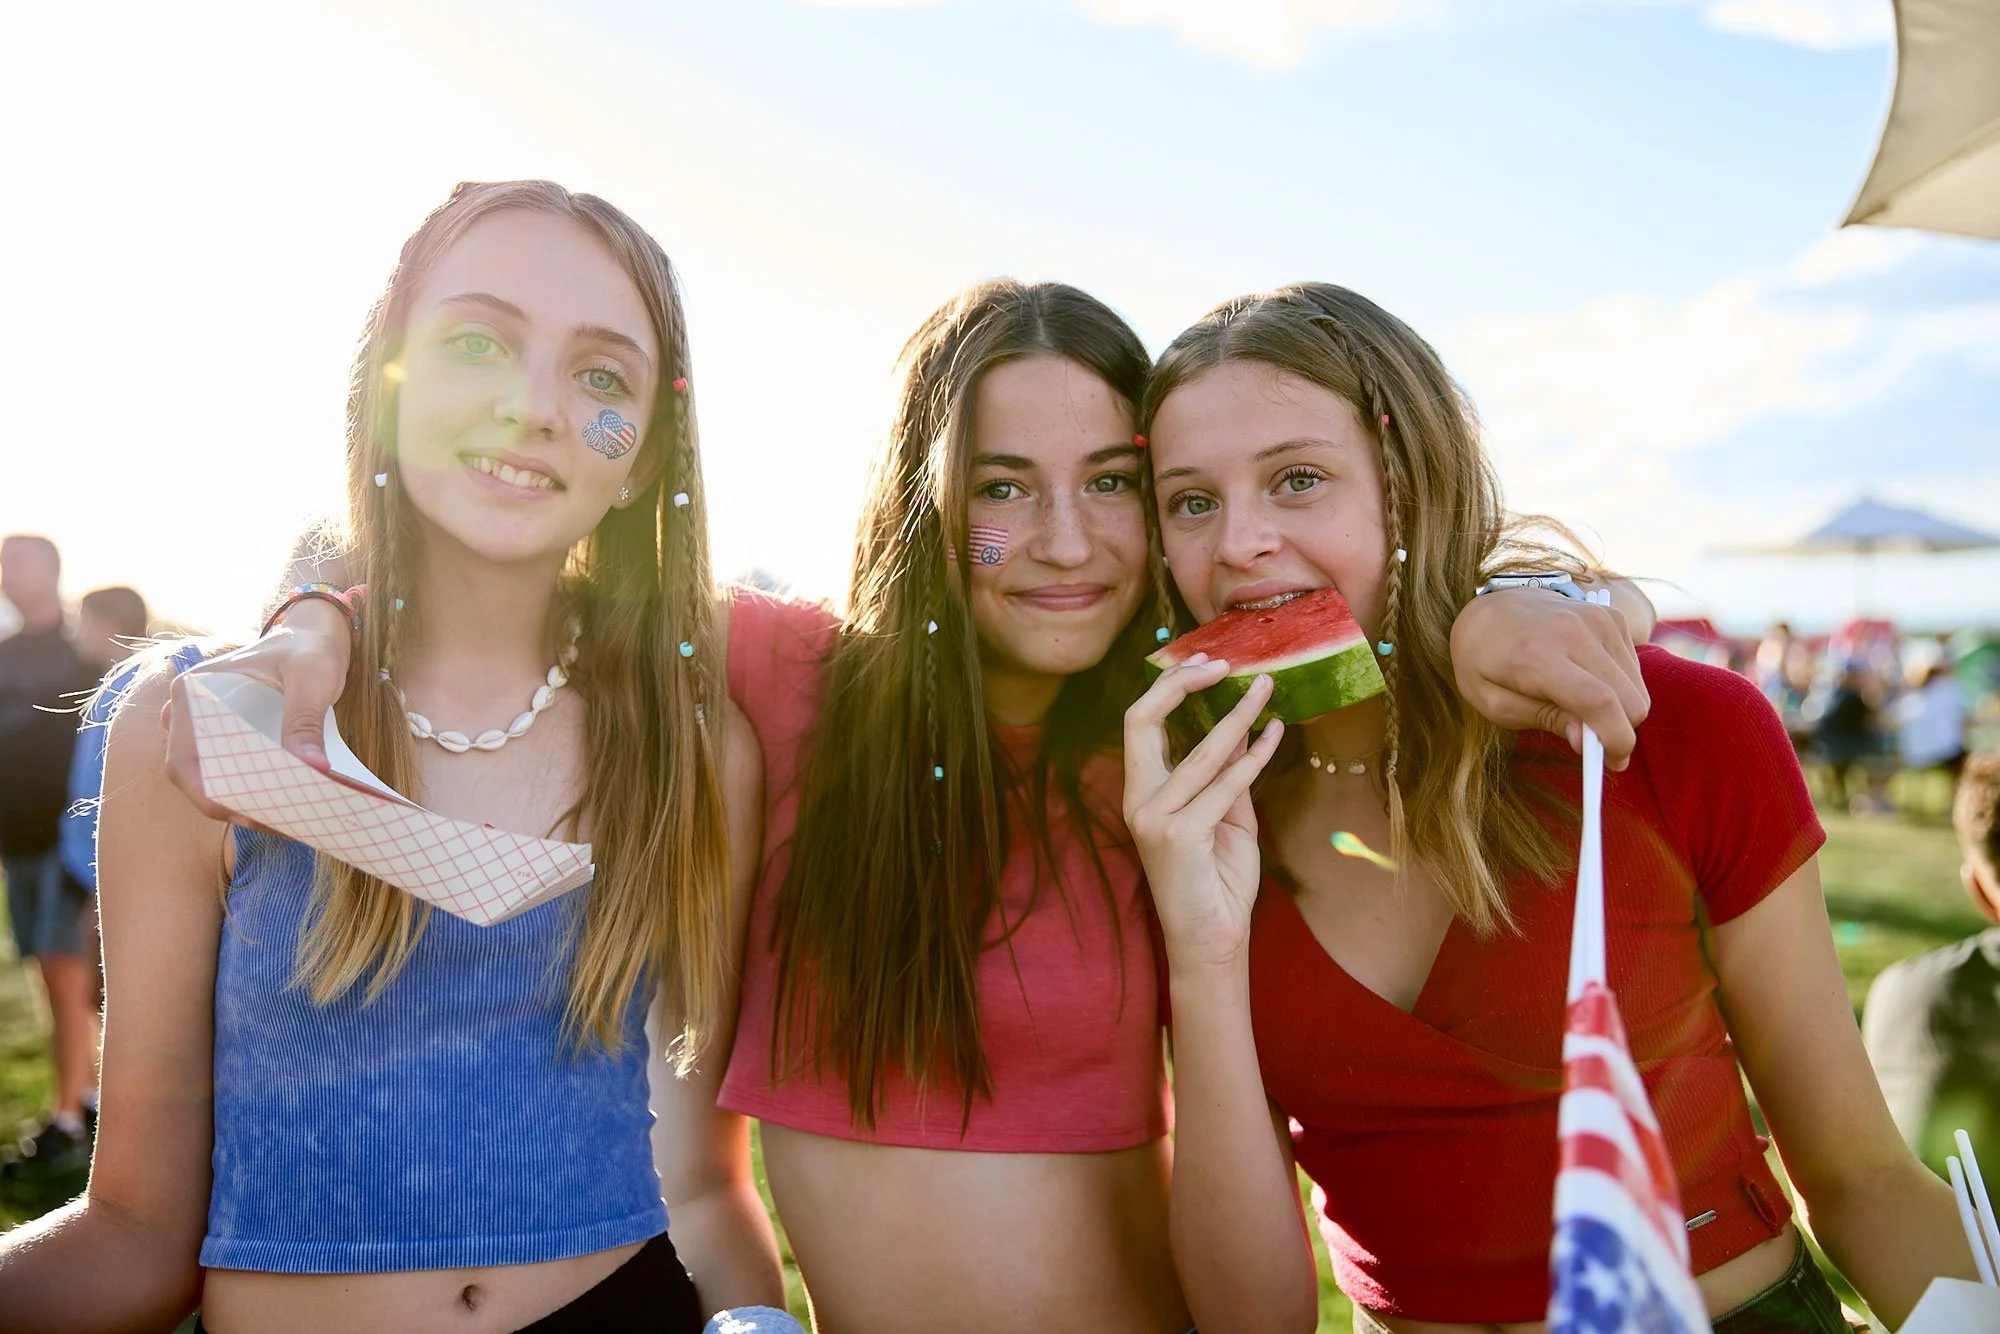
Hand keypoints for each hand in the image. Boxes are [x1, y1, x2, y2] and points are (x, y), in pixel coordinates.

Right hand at [163, 598, 353, 823]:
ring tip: (286, 820)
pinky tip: (286, 804)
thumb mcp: (313, 678)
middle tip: (278, 824)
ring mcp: (203, 727)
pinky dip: (253, 790)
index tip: (252, 815)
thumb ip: (306, 720)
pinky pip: (230, 772)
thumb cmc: (309, 649)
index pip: (185, 760)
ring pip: (211, 779)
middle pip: (194, 777)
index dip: (211, 796)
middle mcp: (188, 712)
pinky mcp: (225, 737)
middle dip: (231, 805)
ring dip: (243, 802)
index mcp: (193, 693)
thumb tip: (312, 770)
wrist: (313, 635)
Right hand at [1124, 655, 1285, 971]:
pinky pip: (1226, 784)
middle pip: (1143, 721)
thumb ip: (1227, 774)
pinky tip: (1276, 734)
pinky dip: (1255, 756)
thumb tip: (1245, 725)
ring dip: (1238, 714)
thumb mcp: (1224, 815)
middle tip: (1226, 664)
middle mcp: (1139, 801)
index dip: (1169, 687)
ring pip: (1199, 751)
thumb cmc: (1217, 880)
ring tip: (1267, 688)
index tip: (1207, 665)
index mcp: (1141, 792)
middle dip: (1183, 684)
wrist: (1212, 939)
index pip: (1139, 723)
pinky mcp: (1181, 836)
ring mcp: (1155, 818)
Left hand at [1449, 587, 1648, 769]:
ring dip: (1620, 708)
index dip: (1615, 739)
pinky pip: (1634, 668)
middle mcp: (1573, 631)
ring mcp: (1598, 619)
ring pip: (1636, 686)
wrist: (1489, 609)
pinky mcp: (1612, 616)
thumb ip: (1543, 719)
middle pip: (1628, 698)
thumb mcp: (1495, 702)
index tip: (1614, 762)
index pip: (1598, 701)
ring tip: (1581, 706)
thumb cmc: (1484, 662)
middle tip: (1594, 743)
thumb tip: (1587, 741)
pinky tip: (1589, 680)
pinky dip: (1620, 685)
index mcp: (1537, 655)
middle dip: (1620, 730)